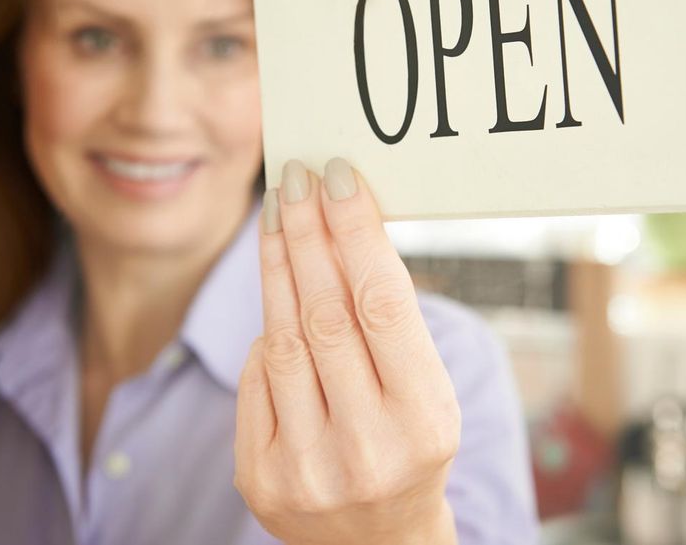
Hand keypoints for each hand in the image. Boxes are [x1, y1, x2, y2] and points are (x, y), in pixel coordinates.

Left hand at [234, 157, 460, 544]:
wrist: (378, 544)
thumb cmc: (410, 448)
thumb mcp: (428, 394)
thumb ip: (390, 327)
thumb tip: (342, 224)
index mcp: (424, 421)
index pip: (382, 304)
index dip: (356, 233)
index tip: (339, 178)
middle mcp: (365, 448)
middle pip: (324, 313)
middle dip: (307, 234)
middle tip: (297, 178)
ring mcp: (306, 468)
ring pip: (282, 338)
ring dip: (277, 264)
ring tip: (279, 214)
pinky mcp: (260, 478)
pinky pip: (257, 376)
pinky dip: (268, 331)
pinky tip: (279, 292)